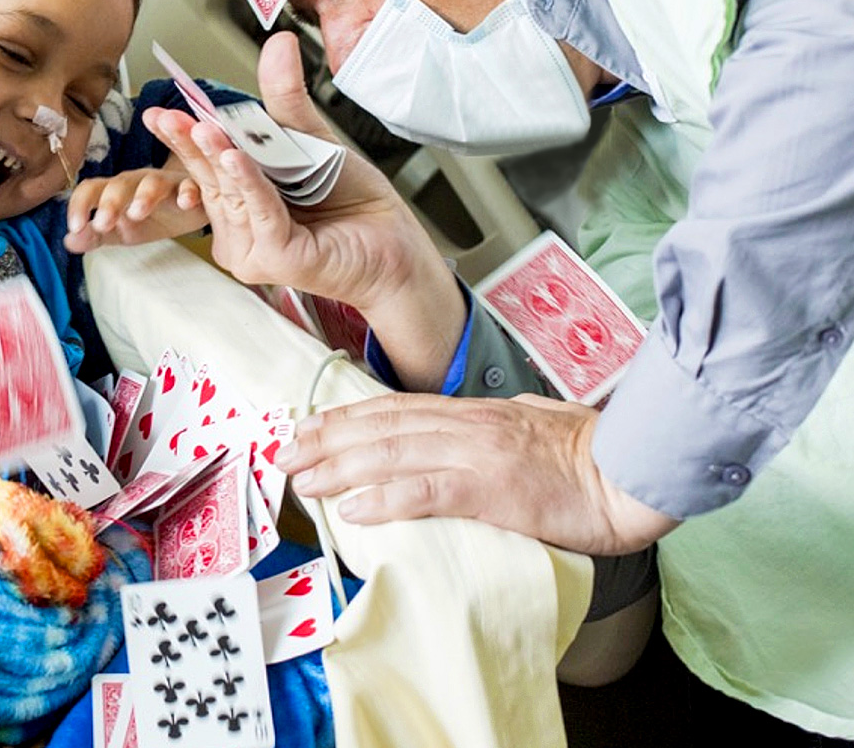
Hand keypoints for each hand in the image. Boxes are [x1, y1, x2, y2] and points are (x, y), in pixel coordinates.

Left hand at [63, 165, 204, 252]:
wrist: (191, 204)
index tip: (75, 227)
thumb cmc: (153, 215)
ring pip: (154, 182)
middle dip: (109, 202)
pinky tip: (186, 203)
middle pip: (120, 184)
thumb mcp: (122, 231)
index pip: (91, 189)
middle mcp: (138, 182)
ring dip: (144, 194)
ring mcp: (166, 183)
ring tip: (137, 213)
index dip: (80, 205)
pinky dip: (189, 192)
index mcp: (116, 191)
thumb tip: (68, 241)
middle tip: (103, 224)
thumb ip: (96, 236)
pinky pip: (191, 186)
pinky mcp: (193, 188)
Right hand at [146, 32, 465, 388]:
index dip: (181, 138)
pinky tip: (234, 158)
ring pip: (231, 194)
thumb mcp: (309, 138)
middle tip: (167, 116)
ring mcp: (251, 248)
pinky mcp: (273, 260)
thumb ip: (285, 98)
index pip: (205, 164)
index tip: (159, 113)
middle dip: (188, 143)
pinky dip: (249, 183)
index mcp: (240, 198)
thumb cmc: (352, 199)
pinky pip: (259, 213)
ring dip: (217, 158)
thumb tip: (278, 43)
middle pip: (210, 176)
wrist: (394, 240)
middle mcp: (238, 226)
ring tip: (202, 129)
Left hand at [278, 392, 678, 554]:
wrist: (633, 473)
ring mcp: (477, 455)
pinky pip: (428, 492)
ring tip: (302, 481)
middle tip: (283, 455)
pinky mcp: (493, 489)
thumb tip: (471, 423)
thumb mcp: (532, 423)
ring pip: (392, 454)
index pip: (392, 409)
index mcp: (472, 413)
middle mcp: (466, 426)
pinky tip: (354, 509)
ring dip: (339, 468)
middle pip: (379, 427)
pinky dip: (386, 498)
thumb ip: (493, 425)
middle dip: (324, 441)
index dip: (342, 418)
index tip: (305, 429)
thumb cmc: (590, 455)